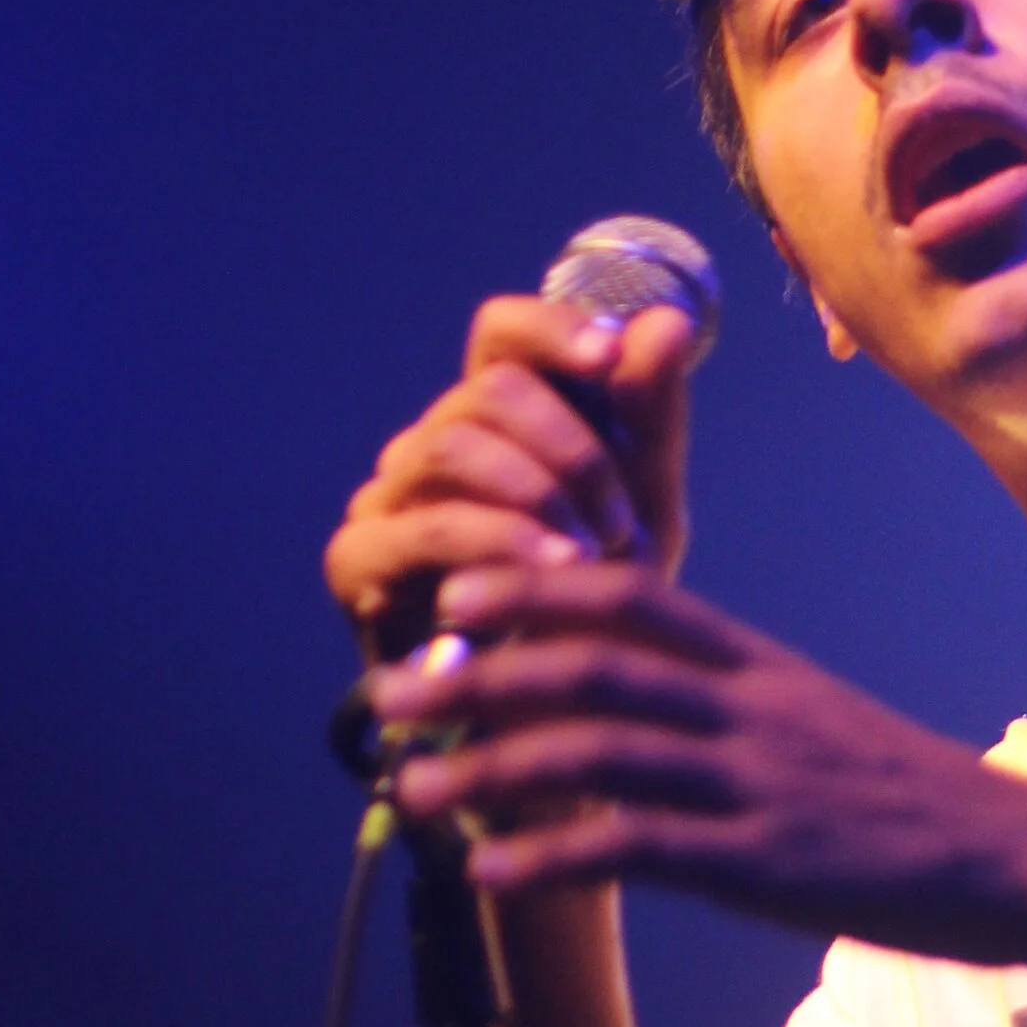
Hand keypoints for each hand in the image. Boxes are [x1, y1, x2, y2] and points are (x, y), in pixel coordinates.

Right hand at [324, 295, 701, 651]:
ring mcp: (387, 497)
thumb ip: (650, 411)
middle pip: (487, 388)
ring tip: (595, 550)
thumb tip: (668, 319)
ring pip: (451, 445)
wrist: (563, 707)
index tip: (610, 358)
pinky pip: (425, 525)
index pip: (502, 333)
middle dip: (571, 448)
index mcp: (498, 414)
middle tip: (619, 519)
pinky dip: (497, 541)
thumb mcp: (645, 497)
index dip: (552, 330)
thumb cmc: (599, 591)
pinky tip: (553, 572)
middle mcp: (433, 441)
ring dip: (538, 492)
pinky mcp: (358, 560)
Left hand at [368, 558, 1026, 955]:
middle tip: (391, 694)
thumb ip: (739, 711)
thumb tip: (648, 714)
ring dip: (489, 768)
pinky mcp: (767, 862)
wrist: (1023, 857)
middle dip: (478, 675)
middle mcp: (752, 709)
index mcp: (764, 669)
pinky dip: (552, 858)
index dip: (535, 588)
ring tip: (411, 791)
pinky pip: (639, 848)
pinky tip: (489, 874)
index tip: (455, 594)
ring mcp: (758, 783)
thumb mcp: (827, 728)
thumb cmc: (921, 803)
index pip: (636, 597)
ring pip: (598, 752)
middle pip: (591, 666)